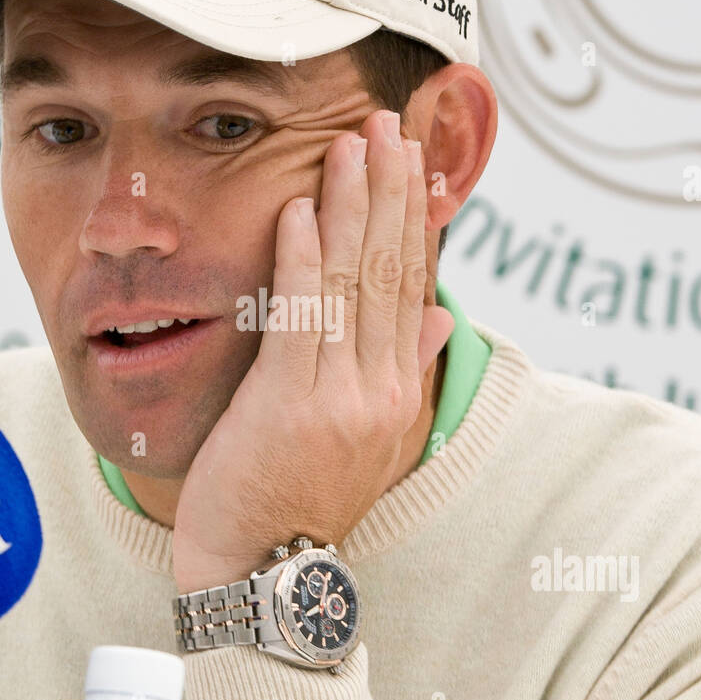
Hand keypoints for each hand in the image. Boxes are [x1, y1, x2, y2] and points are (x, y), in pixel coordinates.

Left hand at [171, 109, 453, 593]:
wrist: (261, 573)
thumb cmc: (299, 501)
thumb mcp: (367, 441)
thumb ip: (404, 371)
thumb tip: (439, 315)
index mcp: (396, 393)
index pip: (407, 287)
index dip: (408, 219)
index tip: (408, 163)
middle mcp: (379, 390)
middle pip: (388, 273)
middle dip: (388, 193)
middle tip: (386, 126)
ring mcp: (338, 397)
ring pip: (351, 285)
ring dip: (351, 208)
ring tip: (353, 145)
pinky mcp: (291, 405)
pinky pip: (301, 318)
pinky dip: (301, 258)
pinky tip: (300, 209)